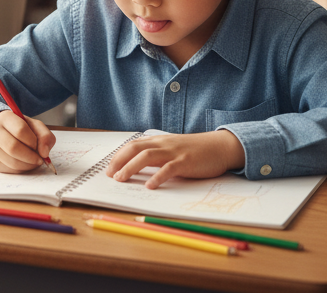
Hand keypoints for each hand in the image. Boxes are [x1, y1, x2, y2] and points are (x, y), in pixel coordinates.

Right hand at [0, 109, 55, 173]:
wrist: (2, 133)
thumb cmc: (21, 129)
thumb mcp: (34, 126)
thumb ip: (45, 135)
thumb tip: (44, 153)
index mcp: (5, 117)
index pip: (20, 130)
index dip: (33, 141)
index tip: (38, 145)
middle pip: (13, 148)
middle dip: (31, 157)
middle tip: (39, 159)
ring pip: (12, 162)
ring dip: (28, 165)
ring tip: (33, 161)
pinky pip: (9, 170)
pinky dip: (21, 169)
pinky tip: (24, 163)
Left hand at [105, 131, 244, 189]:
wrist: (218, 146)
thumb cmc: (194, 150)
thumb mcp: (172, 148)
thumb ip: (157, 154)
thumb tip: (138, 166)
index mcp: (158, 140)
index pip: (133, 145)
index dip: (119, 156)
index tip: (108, 168)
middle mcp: (162, 144)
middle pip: (135, 149)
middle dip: (119, 161)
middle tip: (110, 176)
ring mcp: (173, 152)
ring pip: (147, 157)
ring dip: (131, 168)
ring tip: (121, 179)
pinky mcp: (185, 162)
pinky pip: (168, 168)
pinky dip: (157, 177)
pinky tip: (149, 186)